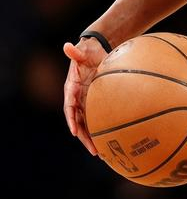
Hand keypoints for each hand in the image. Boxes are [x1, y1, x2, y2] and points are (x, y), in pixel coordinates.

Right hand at [63, 38, 107, 154]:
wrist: (96, 52)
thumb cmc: (88, 51)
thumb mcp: (83, 51)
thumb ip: (76, 52)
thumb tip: (68, 45)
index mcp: (71, 87)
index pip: (69, 105)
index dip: (71, 118)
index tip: (74, 130)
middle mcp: (76, 97)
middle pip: (78, 121)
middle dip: (83, 136)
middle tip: (93, 150)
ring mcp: (85, 101)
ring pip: (86, 123)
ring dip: (90, 138)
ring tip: (99, 152)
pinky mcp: (94, 101)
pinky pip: (95, 117)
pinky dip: (99, 128)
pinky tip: (106, 140)